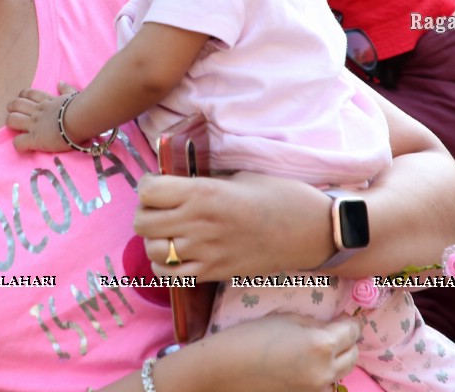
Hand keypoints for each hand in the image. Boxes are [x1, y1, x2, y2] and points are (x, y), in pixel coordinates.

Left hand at [7, 83, 75, 152]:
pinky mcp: (35, 139)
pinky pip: (18, 142)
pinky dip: (18, 144)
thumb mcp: (73, 95)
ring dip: (11, 122)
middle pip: (16, 104)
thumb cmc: (80, 108)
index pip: (29, 94)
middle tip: (13, 111)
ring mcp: (34, 125)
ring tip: (14, 126)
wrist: (80, 119)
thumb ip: (66, 90)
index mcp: (47, 101)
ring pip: (12, 120)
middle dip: (12, 107)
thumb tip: (60, 83)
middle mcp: (38, 112)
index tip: (24, 99)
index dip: (23, 96)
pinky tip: (23, 146)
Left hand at [133, 171, 332, 279]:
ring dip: (155, 240)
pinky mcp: (214, 274)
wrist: (312, 231)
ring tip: (169, 232)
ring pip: (152, 251)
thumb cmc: (281, 196)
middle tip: (160, 208)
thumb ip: (206, 182)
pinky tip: (177, 255)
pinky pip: (170, 275)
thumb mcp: (240, 177)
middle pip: (143, 222)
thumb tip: (180, 185)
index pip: (148, 190)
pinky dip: (166, 265)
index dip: (147, 186)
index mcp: (204, 192)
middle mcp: (198, 222)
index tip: (157, 185)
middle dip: (146, 213)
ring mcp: (205, 252)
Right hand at [170, 313, 360, 391]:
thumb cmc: (251, 336)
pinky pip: (325, 382)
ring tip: (320, 347)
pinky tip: (306, 362)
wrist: (226, 369)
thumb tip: (330, 326)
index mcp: (321, 344)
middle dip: (348, 341)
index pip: (351, 332)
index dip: (350, 321)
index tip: (345, 317)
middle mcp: (325, 370)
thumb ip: (313, 323)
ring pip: (341, 371)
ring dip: (338, 358)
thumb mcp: (285, 318)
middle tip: (335, 330)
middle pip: (353, 355)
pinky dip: (323, 371)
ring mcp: (317, 388)